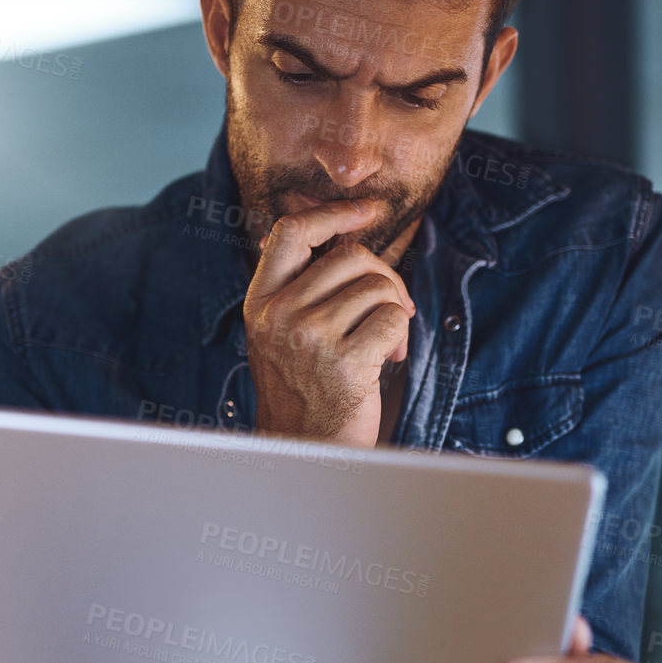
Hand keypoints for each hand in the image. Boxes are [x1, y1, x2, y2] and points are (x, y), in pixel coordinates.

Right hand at [243, 199, 414, 448]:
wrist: (304, 451)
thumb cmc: (304, 392)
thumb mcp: (284, 334)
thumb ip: (304, 289)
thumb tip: (350, 241)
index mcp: (261, 302)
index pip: (291, 232)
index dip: (332, 213)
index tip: (365, 211)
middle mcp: (279, 315)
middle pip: (350, 257)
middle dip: (384, 278)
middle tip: (389, 309)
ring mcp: (309, 337)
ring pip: (377, 287)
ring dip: (394, 312)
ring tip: (383, 344)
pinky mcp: (343, 362)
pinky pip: (393, 318)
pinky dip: (400, 337)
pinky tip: (387, 360)